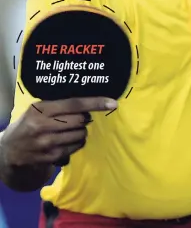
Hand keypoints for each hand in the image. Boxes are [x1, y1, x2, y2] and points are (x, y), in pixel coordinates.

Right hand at [1, 97, 115, 168]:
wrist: (9, 150)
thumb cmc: (29, 123)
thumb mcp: (38, 109)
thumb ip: (59, 104)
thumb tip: (90, 101)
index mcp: (40, 109)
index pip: (74, 104)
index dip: (95, 103)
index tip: (112, 102)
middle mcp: (42, 126)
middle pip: (80, 120)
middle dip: (85, 119)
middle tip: (81, 118)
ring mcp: (46, 144)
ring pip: (80, 135)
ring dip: (81, 131)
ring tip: (70, 130)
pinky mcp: (50, 157)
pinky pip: (75, 148)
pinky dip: (76, 143)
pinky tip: (66, 141)